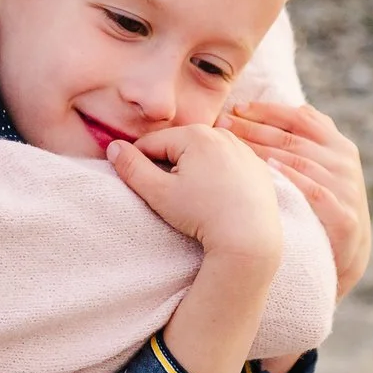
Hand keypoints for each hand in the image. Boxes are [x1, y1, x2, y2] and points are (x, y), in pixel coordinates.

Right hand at [106, 125, 283, 264]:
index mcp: (195, 135)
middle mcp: (222, 134)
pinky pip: (228, 165)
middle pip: (180, 145)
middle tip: (170, 195)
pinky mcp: (258, 167)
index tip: (139, 184)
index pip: (152, 142)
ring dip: (193, 169)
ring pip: (205, 154)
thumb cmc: (202, 215)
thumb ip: (132, 168)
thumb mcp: (159, 193)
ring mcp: (244, 149)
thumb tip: (113, 148)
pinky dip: (219, 176)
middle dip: (169, 165)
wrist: (250, 238)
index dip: (139, 162)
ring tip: (194, 198)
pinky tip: (217, 198)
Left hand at [224, 102, 371, 297]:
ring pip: (299, 161)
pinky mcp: (344, 215)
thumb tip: (266, 113)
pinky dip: (293, 179)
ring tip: (232, 146)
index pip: (301, 117)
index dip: (267, 110)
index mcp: (339, 145)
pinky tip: (269, 172)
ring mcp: (346, 188)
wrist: (348, 254)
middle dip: (255, 129)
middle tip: (222, 124)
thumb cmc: (324, 206)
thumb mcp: (322, 168)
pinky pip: (315, 192)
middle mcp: (344, 162)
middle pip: (293, 138)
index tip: (235, 109)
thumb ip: (304, 140)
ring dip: (264, 151)